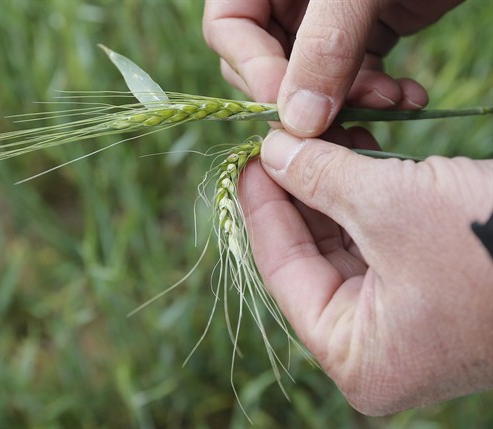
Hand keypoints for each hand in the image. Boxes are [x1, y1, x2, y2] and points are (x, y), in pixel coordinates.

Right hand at [203, 0, 463, 136]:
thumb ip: (326, 44)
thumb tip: (299, 122)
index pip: (228, 27)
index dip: (252, 69)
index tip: (290, 109)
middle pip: (265, 62)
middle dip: (304, 96)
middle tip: (338, 118)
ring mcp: (322, 20)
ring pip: (311, 80)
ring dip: (349, 102)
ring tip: (390, 100)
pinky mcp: (360, 34)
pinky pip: (352, 77)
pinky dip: (376, 94)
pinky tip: (408, 96)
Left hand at [239, 130, 492, 414]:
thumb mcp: (390, 204)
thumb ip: (320, 179)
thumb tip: (273, 151)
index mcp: (357, 357)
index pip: (284, 271)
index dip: (262, 207)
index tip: (248, 157)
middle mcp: (377, 346)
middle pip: (312, 255)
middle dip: (297, 191)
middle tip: (279, 140)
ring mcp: (407, 318)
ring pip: (345, 241)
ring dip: (330, 186)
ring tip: (316, 136)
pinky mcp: (432, 286)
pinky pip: (379, 237)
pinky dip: (364, 194)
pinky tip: (352, 151)